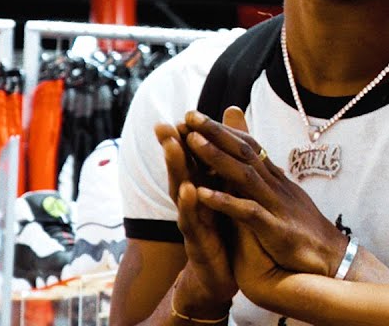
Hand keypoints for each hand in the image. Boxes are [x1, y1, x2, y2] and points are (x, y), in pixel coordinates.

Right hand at [154, 124, 236, 316]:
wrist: (218, 276)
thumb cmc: (219, 231)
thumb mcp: (221, 197)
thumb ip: (220, 170)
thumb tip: (224, 138)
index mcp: (200, 189)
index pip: (192, 160)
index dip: (187, 137)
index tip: (183, 112)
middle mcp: (191, 203)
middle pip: (180, 170)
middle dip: (172, 146)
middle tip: (165, 124)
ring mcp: (192, 222)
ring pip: (180, 192)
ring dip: (175, 168)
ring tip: (173, 146)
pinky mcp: (198, 243)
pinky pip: (193, 222)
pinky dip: (191, 205)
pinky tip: (190, 190)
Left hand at [183, 107, 349, 276]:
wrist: (332, 256)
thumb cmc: (303, 228)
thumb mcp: (284, 197)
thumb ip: (266, 177)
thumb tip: (253, 159)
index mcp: (275, 178)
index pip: (248, 145)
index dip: (224, 129)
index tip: (198, 116)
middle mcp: (275, 185)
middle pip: (244, 152)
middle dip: (216, 132)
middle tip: (189, 115)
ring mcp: (276, 204)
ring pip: (244, 175)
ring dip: (217, 157)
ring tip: (192, 142)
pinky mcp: (275, 229)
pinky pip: (247, 212)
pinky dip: (225, 202)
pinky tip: (201, 194)